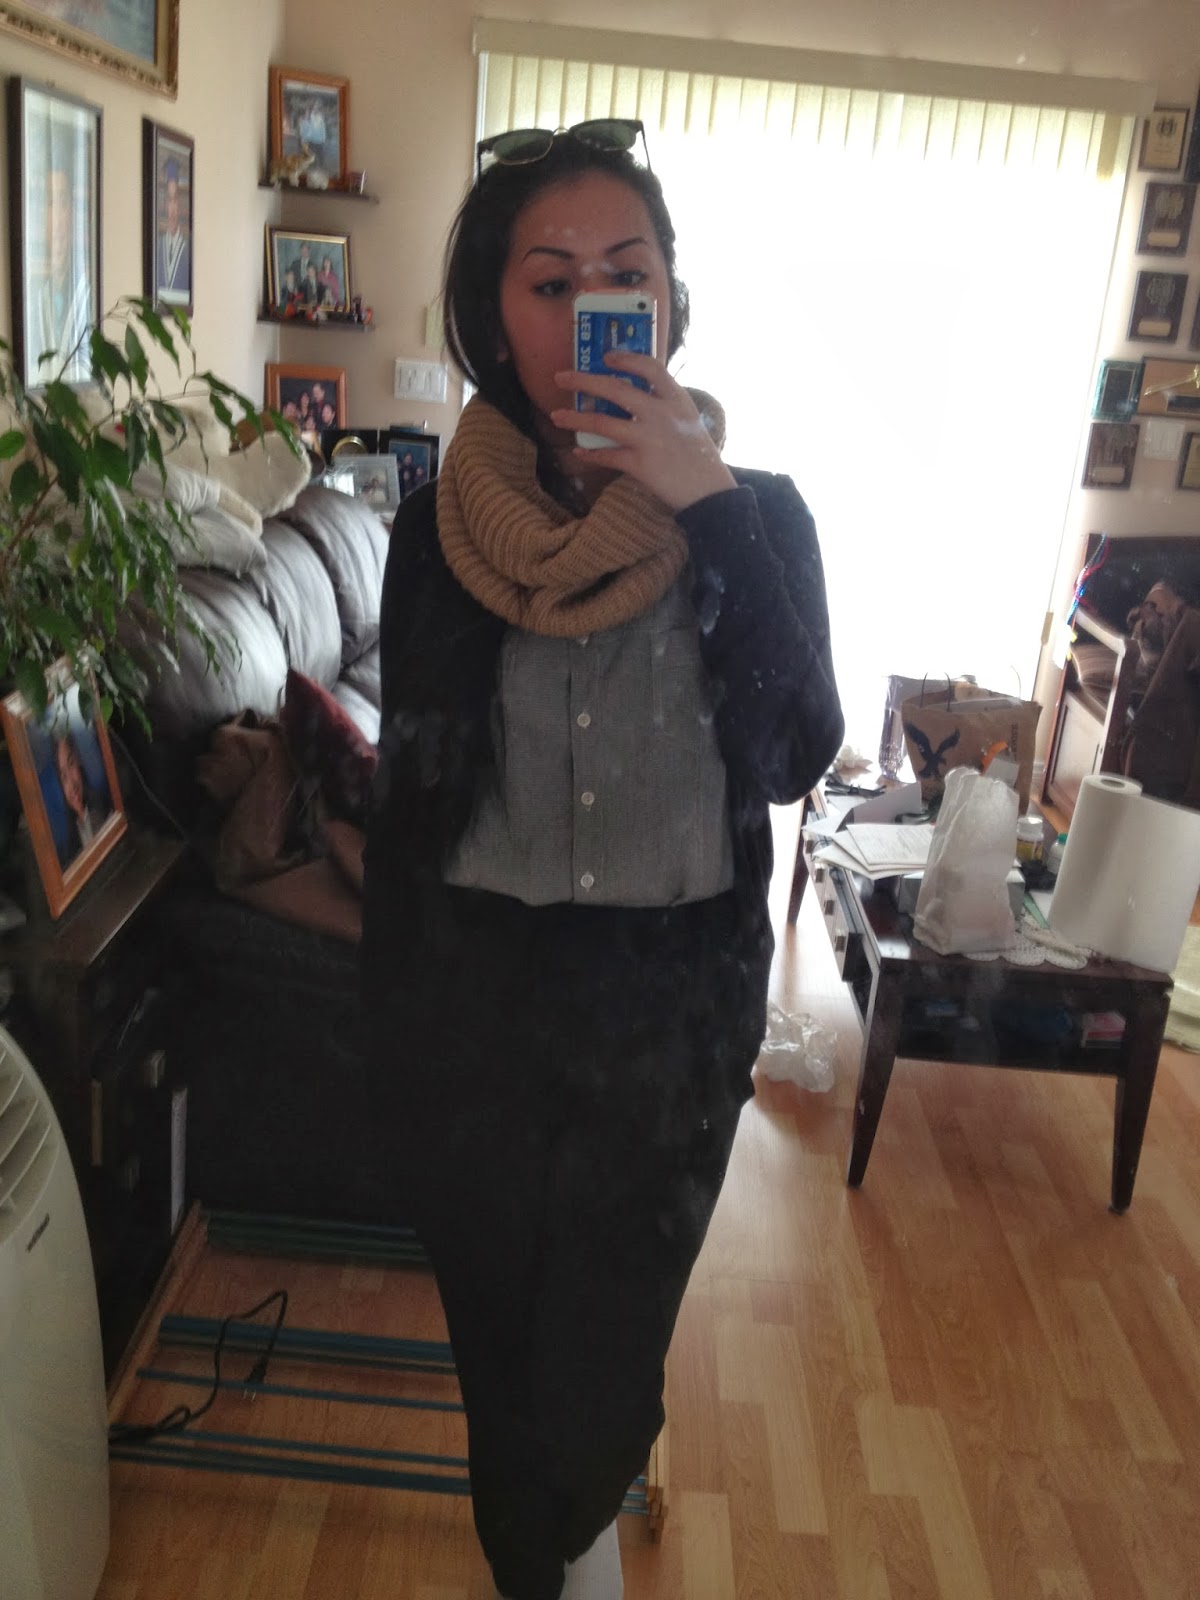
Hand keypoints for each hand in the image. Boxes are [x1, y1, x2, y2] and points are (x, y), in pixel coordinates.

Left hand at [550, 353, 736, 512]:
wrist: (709, 492)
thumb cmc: (698, 455)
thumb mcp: (688, 419)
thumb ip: (664, 405)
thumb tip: (632, 395)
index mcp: (676, 399)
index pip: (649, 367)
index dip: (625, 359)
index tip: (606, 357)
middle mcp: (661, 414)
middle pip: (615, 389)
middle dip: (583, 381)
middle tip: (561, 377)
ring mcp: (648, 439)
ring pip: (602, 422)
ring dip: (575, 418)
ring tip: (556, 416)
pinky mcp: (639, 464)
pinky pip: (606, 456)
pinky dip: (590, 453)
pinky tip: (578, 451)